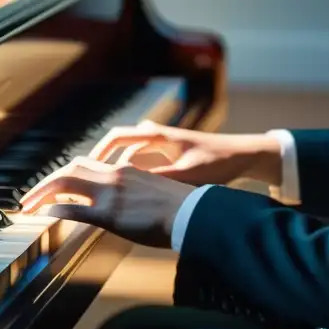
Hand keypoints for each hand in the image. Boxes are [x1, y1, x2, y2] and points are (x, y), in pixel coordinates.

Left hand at [18, 157, 194, 248]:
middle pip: (70, 168)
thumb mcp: (154, 189)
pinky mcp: (111, 214)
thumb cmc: (179, 206)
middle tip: (29, 197)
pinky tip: (44, 216)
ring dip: (43, 193)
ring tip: (27, 207)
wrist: (192, 212)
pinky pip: (75, 210)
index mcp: (125, 170)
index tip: (52, 186)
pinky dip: (56, 211)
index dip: (65, 174)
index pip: (86, 164)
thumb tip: (128, 195)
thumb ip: (137, 186)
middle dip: (46, 181)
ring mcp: (111, 194)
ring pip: (66, 183)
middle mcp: (114, 176)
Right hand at [86, 120, 282, 186]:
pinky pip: (140, 162)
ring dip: (114, 170)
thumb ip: (159, 177)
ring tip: (100, 190)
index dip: (99, 152)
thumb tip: (130, 185)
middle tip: (85, 182)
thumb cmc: (217, 162)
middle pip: (118, 145)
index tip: (86, 167)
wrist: (243, 156)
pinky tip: (126, 193)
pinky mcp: (168, 155)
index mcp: (159, 135)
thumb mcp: (187, 174)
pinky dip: (130, 174)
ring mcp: (162, 145)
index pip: (117, 137)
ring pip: (129, 155)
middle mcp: (157, 136)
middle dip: (101, 163)